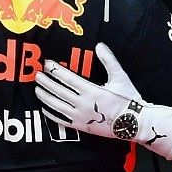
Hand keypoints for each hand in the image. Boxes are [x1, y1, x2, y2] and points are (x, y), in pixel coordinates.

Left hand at [35, 43, 171, 156]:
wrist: (134, 123)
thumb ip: (109, 60)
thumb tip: (100, 45)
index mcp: (92, 91)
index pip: (68, 78)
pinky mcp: (81, 126)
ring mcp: (81, 117)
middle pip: (59, 91)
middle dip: (47, 82)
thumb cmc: (128, 99)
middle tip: (37, 74)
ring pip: (57, 105)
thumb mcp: (120, 77)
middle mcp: (83, 104)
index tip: (47, 64)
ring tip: (37, 89)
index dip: (56, 70)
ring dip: (45, 96)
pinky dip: (51, 113)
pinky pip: (61, 120)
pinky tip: (45, 108)